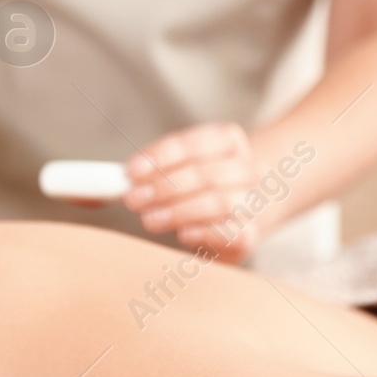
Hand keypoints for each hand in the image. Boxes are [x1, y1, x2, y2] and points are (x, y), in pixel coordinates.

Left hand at [123, 122, 266, 262]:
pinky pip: (234, 233)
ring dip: (180, 211)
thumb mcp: (184, 165)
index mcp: (230, 141)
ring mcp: (254, 201)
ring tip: (150, 219)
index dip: (164, 156)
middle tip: (134, 199)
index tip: (132, 172)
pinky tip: (184, 234)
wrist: (246, 208)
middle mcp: (248, 168)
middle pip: (207, 174)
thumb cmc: (204, 185)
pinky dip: (207, 232)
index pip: (197, 142)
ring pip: (220, 203)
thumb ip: (156, 168)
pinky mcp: (252, 234)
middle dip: (165, 187)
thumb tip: (121, 179)